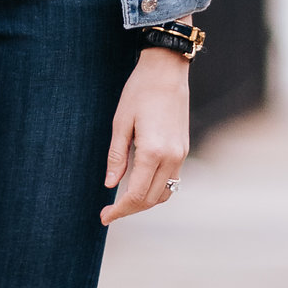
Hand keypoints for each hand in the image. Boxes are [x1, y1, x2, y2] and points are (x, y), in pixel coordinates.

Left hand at [101, 45, 190, 223]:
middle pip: (151, 199)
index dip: (119, 210)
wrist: (167, 70)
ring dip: (145, 202)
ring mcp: (181, 154)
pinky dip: (156, 189)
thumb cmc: (139, 92)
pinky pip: (172, 180)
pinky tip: (140, 184)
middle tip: (109, 212)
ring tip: (123, 201)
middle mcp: (171, 157)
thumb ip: (116, 157)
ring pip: (164, 193)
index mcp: (153, 152)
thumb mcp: (120, 123)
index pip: (136, 195)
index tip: (104, 217)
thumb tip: (110, 185)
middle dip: (130, 210)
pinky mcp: (184, 149)